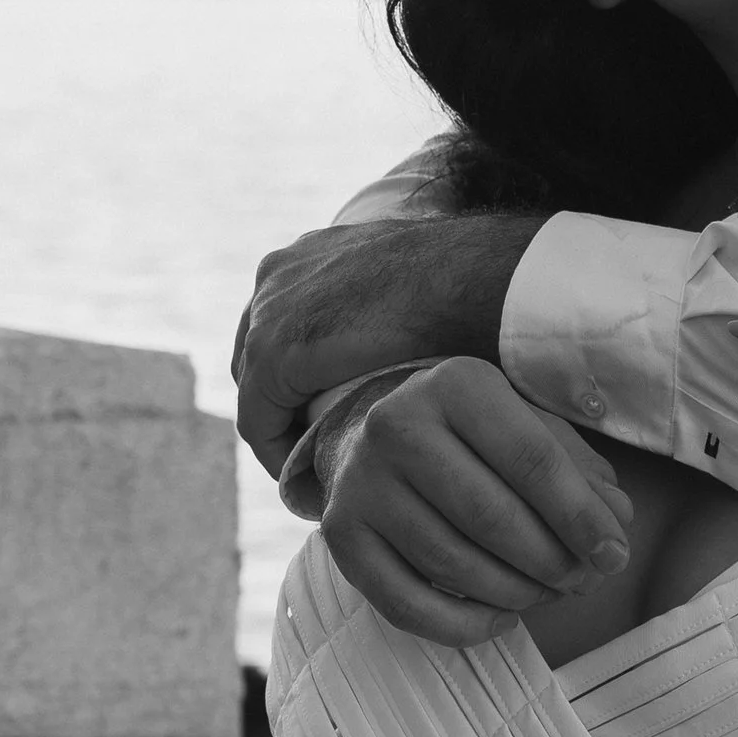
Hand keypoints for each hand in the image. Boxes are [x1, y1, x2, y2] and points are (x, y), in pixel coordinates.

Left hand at [232, 214, 533, 473]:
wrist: (478, 277)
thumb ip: (399, 302)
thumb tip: (418, 338)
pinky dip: (282, 457)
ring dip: (285, 432)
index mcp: (315, 249)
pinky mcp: (273, 352)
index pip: (285, 324)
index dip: (303, 378)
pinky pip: (260, 423)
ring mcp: (270, 310)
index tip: (332, 420)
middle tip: (324, 448)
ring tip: (323, 471)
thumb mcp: (422, 280)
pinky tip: (314, 487)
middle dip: (286, 403)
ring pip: (258, 392)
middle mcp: (280, 271)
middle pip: (259, 356)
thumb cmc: (474, 281)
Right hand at [317, 357, 634, 649]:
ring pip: (453, 564)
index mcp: (457, 384)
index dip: (581, 517)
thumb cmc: (477, 435)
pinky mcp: (341, 535)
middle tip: (584, 581)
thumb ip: (580, 473)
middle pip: (492, 517)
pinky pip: (407, 604)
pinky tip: (501, 618)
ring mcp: (361, 481)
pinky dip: (463, 625)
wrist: (378, 434)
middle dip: (552, 561)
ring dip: (515, 593)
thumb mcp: (531, 428)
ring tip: (548, 594)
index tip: (614, 555)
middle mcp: (397, 424)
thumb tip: (614, 527)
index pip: (532, 459)